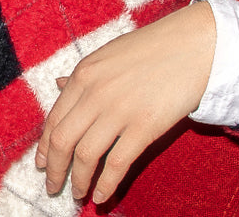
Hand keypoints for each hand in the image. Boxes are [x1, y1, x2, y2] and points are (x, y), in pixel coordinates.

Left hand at [36, 1, 215, 205]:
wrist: (195, 44)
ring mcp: (119, 110)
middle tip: (54, 187)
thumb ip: (84, 75)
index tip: (43, 164)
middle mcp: (95, 93)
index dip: (45, 148)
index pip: (53, 120)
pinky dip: (105, 184)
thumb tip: (58, 86)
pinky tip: (101, 196)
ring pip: (85, 156)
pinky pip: (116, 164)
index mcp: (84, 74)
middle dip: (55, 170)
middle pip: (62, 141)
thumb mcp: (110, 54)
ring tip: (78, 194)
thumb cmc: (155, 47)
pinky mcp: (144, 126)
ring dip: (78, 181)